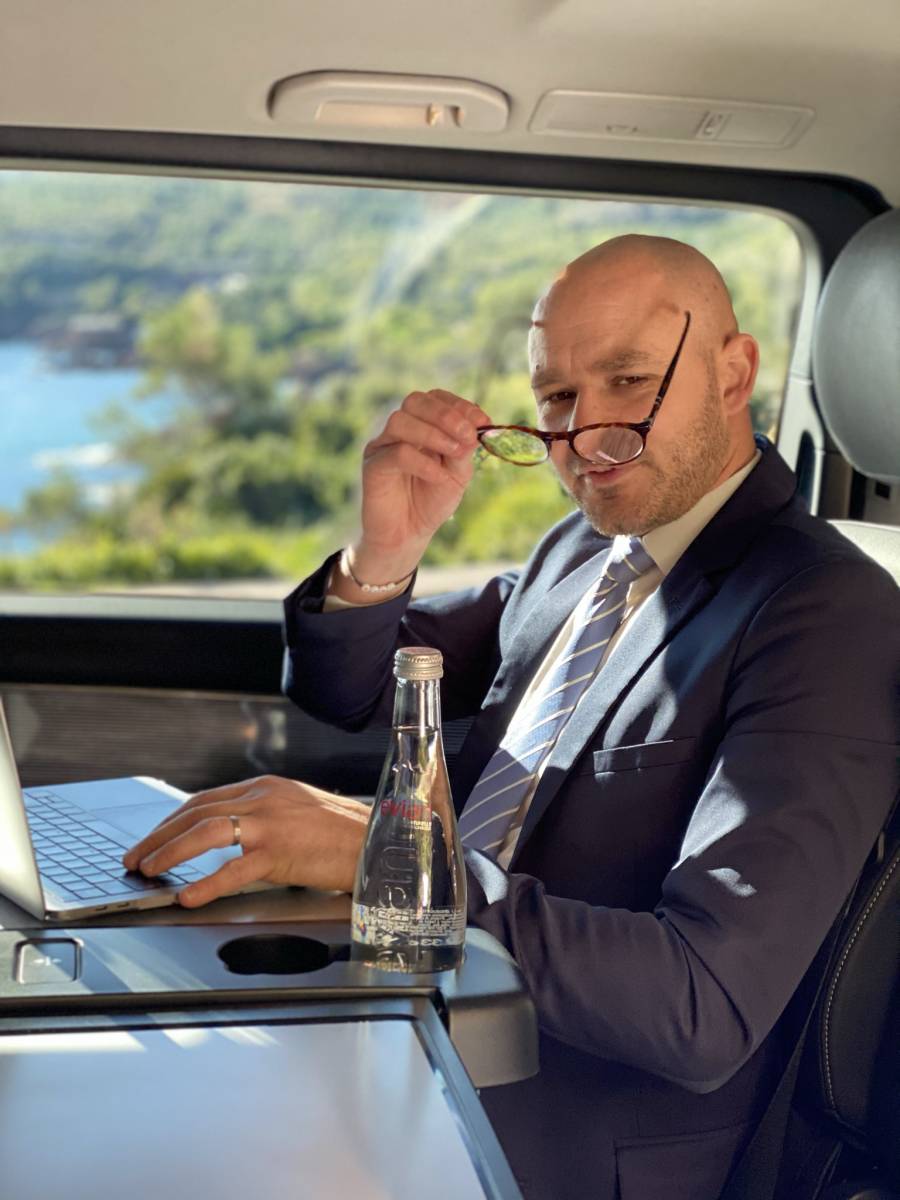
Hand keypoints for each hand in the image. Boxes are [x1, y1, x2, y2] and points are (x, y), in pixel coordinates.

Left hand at [121, 775, 369, 907]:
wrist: (380, 842)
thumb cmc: (344, 834)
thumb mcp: (298, 814)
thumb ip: (264, 818)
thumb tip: (229, 836)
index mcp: (266, 787)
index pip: (205, 800)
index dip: (172, 821)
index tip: (152, 839)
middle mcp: (265, 797)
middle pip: (196, 812)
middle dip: (159, 837)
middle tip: (136, 858)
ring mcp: (272, 822)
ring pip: (205, 831)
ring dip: (170, 852)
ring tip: (150, 872)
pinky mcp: (281, 851)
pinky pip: (234, 869)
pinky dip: (205, 883)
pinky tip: (189, 897)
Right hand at [352, 389, 490, 575]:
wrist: (408, 534)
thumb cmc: (431, 502)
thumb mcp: (457, 475)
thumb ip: (464, 450)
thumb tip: (474, 428)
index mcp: (422, 426)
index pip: (436, 398)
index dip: (460, 405)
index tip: (482, 422)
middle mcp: (400, 430)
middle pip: (415, 401)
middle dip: (446, 414)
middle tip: (467, 435)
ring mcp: (383, 445)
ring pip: (401, 421)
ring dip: (433, 433)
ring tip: (455, 453)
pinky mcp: (374, 465)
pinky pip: (397, 453)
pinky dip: (424, 462)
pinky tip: (439, 477)